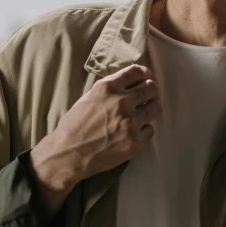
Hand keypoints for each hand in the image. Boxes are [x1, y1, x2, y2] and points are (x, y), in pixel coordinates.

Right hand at [32, 64, 162, 189]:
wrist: (68, 154)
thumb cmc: (74, 126)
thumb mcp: (89, 98)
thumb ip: (110, 90)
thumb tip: (128, 85)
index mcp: (108, 87)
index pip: (137, 71)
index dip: (146, 74)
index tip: (147, 78)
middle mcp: (122, 101)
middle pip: (152, 88)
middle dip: (151, 92)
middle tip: (148, 98)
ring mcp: (131, 121)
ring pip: (156, 108)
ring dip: (151, 110)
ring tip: (144, 115)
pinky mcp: (135, 140)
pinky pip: (150, 130)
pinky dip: (144, 131)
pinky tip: (134, 134)